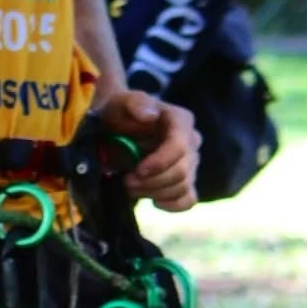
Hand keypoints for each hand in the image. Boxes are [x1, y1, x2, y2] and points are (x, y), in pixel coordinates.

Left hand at [100, 90, 199, 212]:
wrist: (115, 127)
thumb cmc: (120, 113)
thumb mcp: (122, 102)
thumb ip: (136, 103)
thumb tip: (150, 116)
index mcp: (180, 120)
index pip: (179, 147)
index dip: (160, 163)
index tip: (136, 171)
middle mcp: (191, 141)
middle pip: (181, 171)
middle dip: (152, 181)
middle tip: (126, 181)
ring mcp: (191, 162)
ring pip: (183, 187)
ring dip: (154, 192)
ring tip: (131, 187)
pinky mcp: (185, 180)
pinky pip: (188, 200)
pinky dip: (172, 205)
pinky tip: (153, 201)